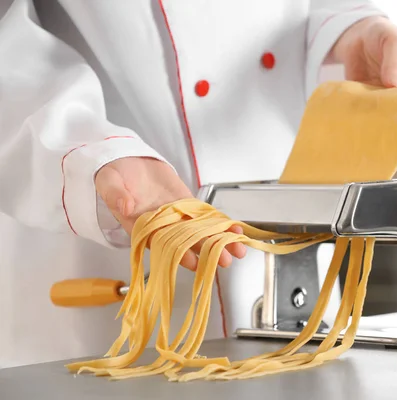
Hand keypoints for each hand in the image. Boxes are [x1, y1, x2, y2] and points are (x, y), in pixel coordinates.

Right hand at [94, 157, 245, 269]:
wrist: (125, 160)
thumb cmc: (113, 176)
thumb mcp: (108, 182)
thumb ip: (115, 195)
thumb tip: (124, 206)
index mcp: (140, 226)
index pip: (162, 244)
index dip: (178, 254)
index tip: (194, 261)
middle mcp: (161, 225)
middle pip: (186, 242)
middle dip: (207, 252)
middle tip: (224, 261)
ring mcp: (176, 215)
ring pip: (200, 232)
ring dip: (219, 241)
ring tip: (238, 250)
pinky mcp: (187, 203)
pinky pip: (205, 216)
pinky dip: (221, 223)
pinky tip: (236, 230)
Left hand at [330, 16, 396, 108]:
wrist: (360, 34)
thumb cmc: (384, 35)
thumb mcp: (394, 43)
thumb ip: (394, 64)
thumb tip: (392, 86)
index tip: (396, 99)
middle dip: (387, 109)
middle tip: (376, 102)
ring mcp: (381, 96)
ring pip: (378, 110)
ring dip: (370, 109)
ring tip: (361, 101)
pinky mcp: (364, 98)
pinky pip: (361, 106)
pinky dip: (356, 105)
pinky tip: (350, 100)